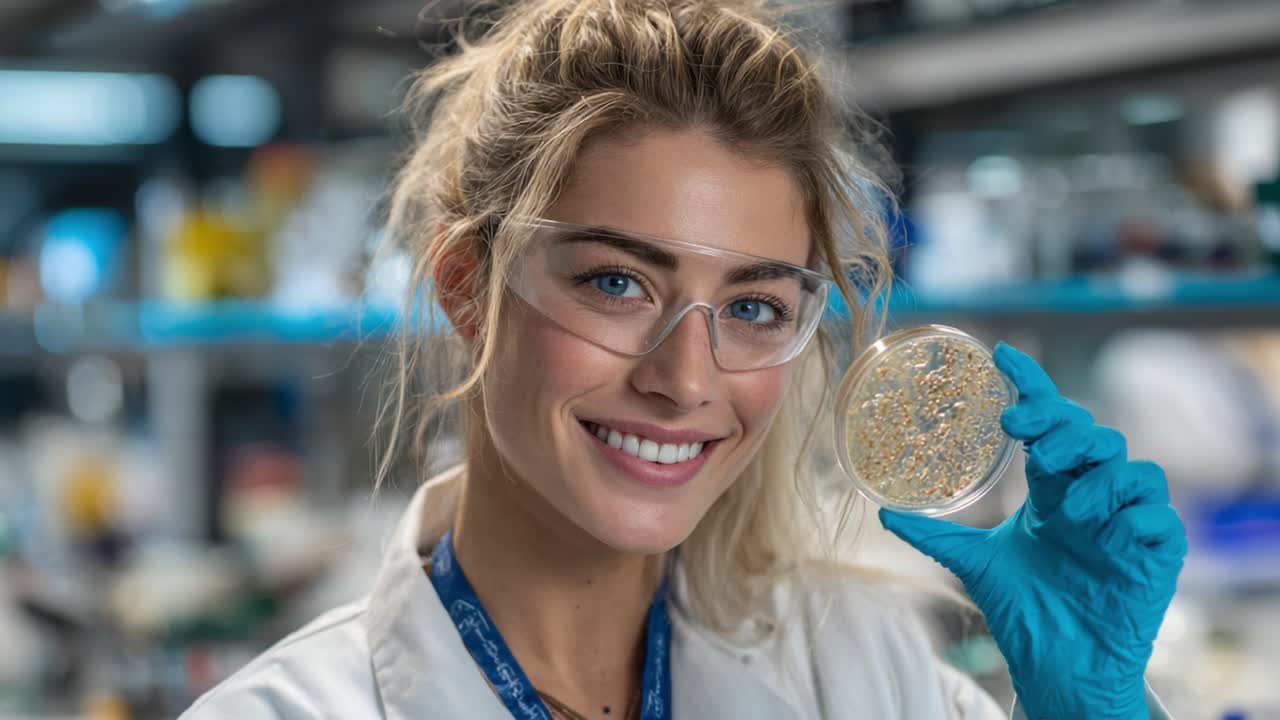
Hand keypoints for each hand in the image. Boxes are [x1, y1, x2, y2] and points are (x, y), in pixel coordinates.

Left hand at [878, 342, 1185, 719]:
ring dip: (1095, 471)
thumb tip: (882, 510)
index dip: (1031, 388)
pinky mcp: (1156, 554)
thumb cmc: (1026, 611)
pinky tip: (1099, 522)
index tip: (1002, 357)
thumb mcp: (974, 564)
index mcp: (1054, 489)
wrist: (1059, 666)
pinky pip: (1158, 515)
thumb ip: (935, 536)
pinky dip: (1130, 511)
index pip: (1049, 424)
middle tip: (1028, 434)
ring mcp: (1127, 524)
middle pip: (1092, 435)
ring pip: (1131, 467)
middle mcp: (1092, 496)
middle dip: (1062, 426)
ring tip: (1064, 496)